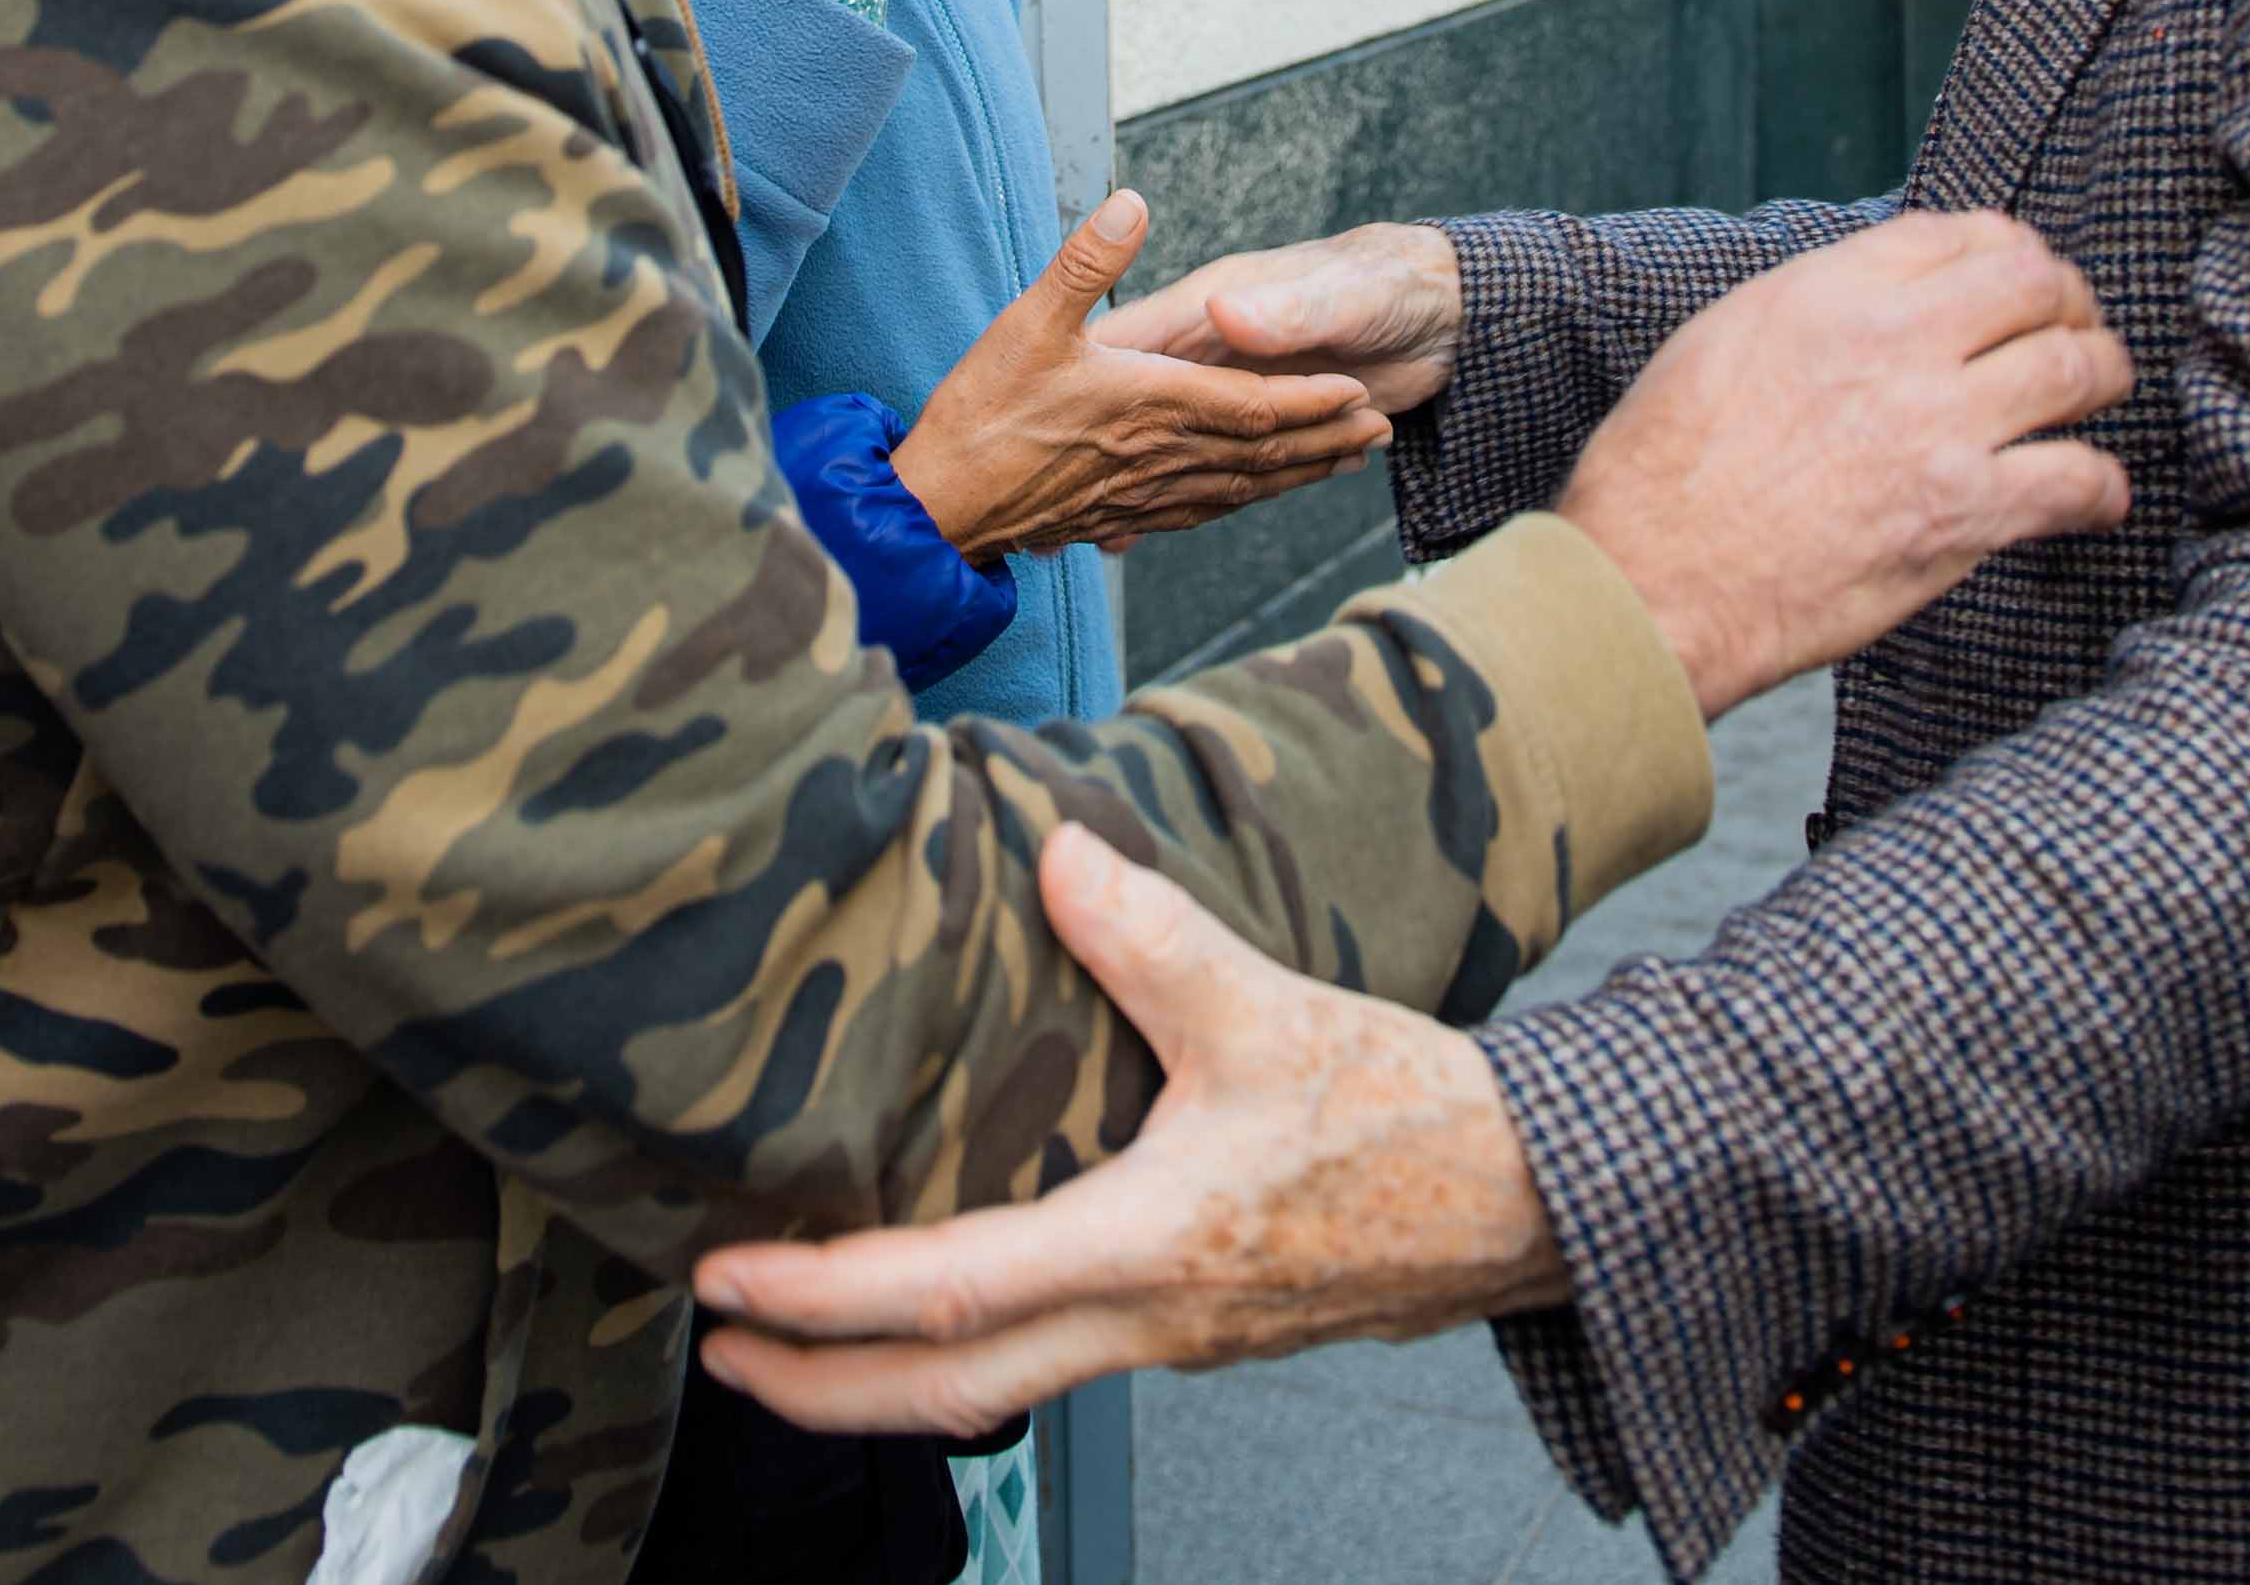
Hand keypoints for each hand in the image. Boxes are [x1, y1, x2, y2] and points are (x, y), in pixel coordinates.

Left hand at [692, 822, 1558, 1434]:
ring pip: (999, 1391)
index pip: (947, 1295)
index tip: (729, 1286)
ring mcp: (1169, 1340)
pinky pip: (1056, 1361)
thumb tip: (1060, 854)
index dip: (823, 1298)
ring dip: (888, 1378)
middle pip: (946, 1394)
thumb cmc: (1409, 1117)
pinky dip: (975, 1349)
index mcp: (1145, 1247)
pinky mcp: (1199, 1329)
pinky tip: (953, 1299)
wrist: (1529, 1202)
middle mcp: (1142, 1320)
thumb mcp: (1273, 1011)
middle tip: (720, 1360)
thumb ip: (1154, 940)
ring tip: (804, 1341)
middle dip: (818, 1391)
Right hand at [893, 193, 1391, 559]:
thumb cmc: (980, 414)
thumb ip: (1089, 260)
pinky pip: (1195, 513)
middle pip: (1261, 451)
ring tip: (1341, 463)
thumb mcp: (1030, 320)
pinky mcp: (1115, 517)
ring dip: (1295, 476)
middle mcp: (1156, 452)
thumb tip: (1133, 202)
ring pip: (1237, 487)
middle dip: (1322, 441)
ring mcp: (1139, 494)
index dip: (1308, 400)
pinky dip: (1236, 503)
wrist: (938, 509)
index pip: (1251, 403)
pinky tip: (1244, 499)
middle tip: (1378, 431)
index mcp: (1149, 401)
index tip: (1357, 392)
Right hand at [1559, 211, 2131, 719]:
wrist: (1653, 581)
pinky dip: (2103, 488)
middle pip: (2035, 282)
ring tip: (2102, 392)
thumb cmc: (1663, 475)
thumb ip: (1811, 308)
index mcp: (1827, 290)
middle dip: (2069, 299)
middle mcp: (1893, 340)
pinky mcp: (1963, 514)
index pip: (1957, 232)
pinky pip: (2077, 480)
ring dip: (2104, 374)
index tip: (2017, 274)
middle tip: (2076, 325)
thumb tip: (1872, 300)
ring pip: (2076, 367)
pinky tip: (2098, 498)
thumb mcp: (1721, 341)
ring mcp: (1937, 425)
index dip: (2005, 248)